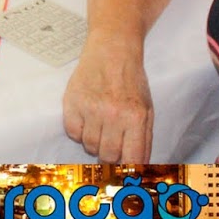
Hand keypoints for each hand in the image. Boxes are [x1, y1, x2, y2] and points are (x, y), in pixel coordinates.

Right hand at [62, 29, 152, 161]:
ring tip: (99, 124)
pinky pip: (73, 133)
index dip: (128, 167)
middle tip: (111, 140)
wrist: (111, 51)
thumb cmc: (131, 82)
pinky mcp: (72, 102)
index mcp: (136, 117)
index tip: (124, 168)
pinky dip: (79, 131)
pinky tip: (86, 118)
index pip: (132, 158)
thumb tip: (138, 167)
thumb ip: (144, 140)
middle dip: (110, 154)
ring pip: (89, 146)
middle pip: (108, 156)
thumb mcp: (147, 109)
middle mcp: (113, 114)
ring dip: (94, 141)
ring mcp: (90, 108)